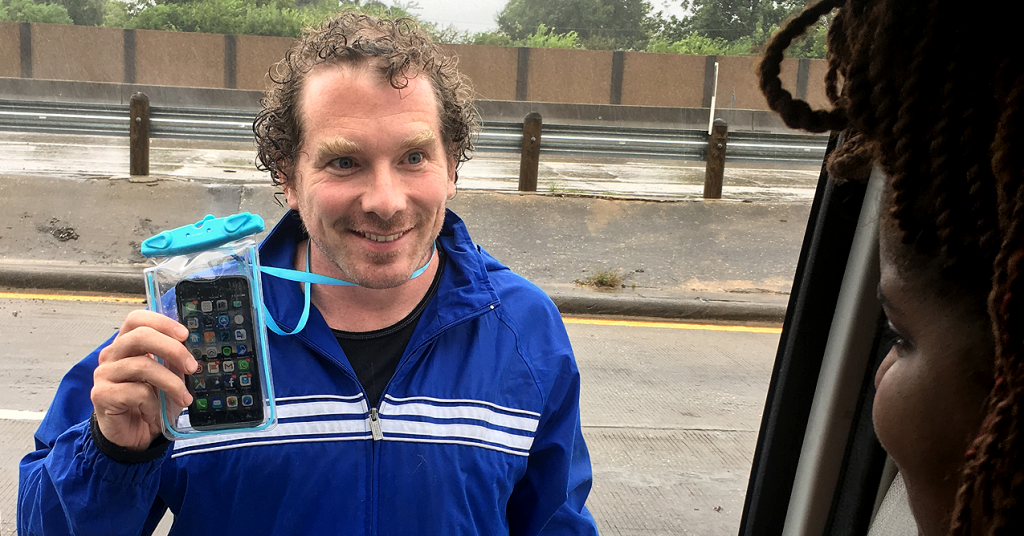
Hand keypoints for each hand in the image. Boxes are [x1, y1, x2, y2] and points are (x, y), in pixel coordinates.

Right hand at [91, 310, 198, 449]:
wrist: (131, 437)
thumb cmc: (150, 403)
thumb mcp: (168, 378)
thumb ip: (174, 362)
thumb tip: (193, 351)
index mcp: (127, 344)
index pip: (137, 319)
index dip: (161, 322)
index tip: (185, 335)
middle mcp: (112, 355)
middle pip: (140, 336)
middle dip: (172, 349)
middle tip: (192, 367)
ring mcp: (104, 374)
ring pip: (142, 366)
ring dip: (170, 383)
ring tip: (183, 398)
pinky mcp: (101, 395)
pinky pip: (135, 392)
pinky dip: (152, 404)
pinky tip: (153, 413)